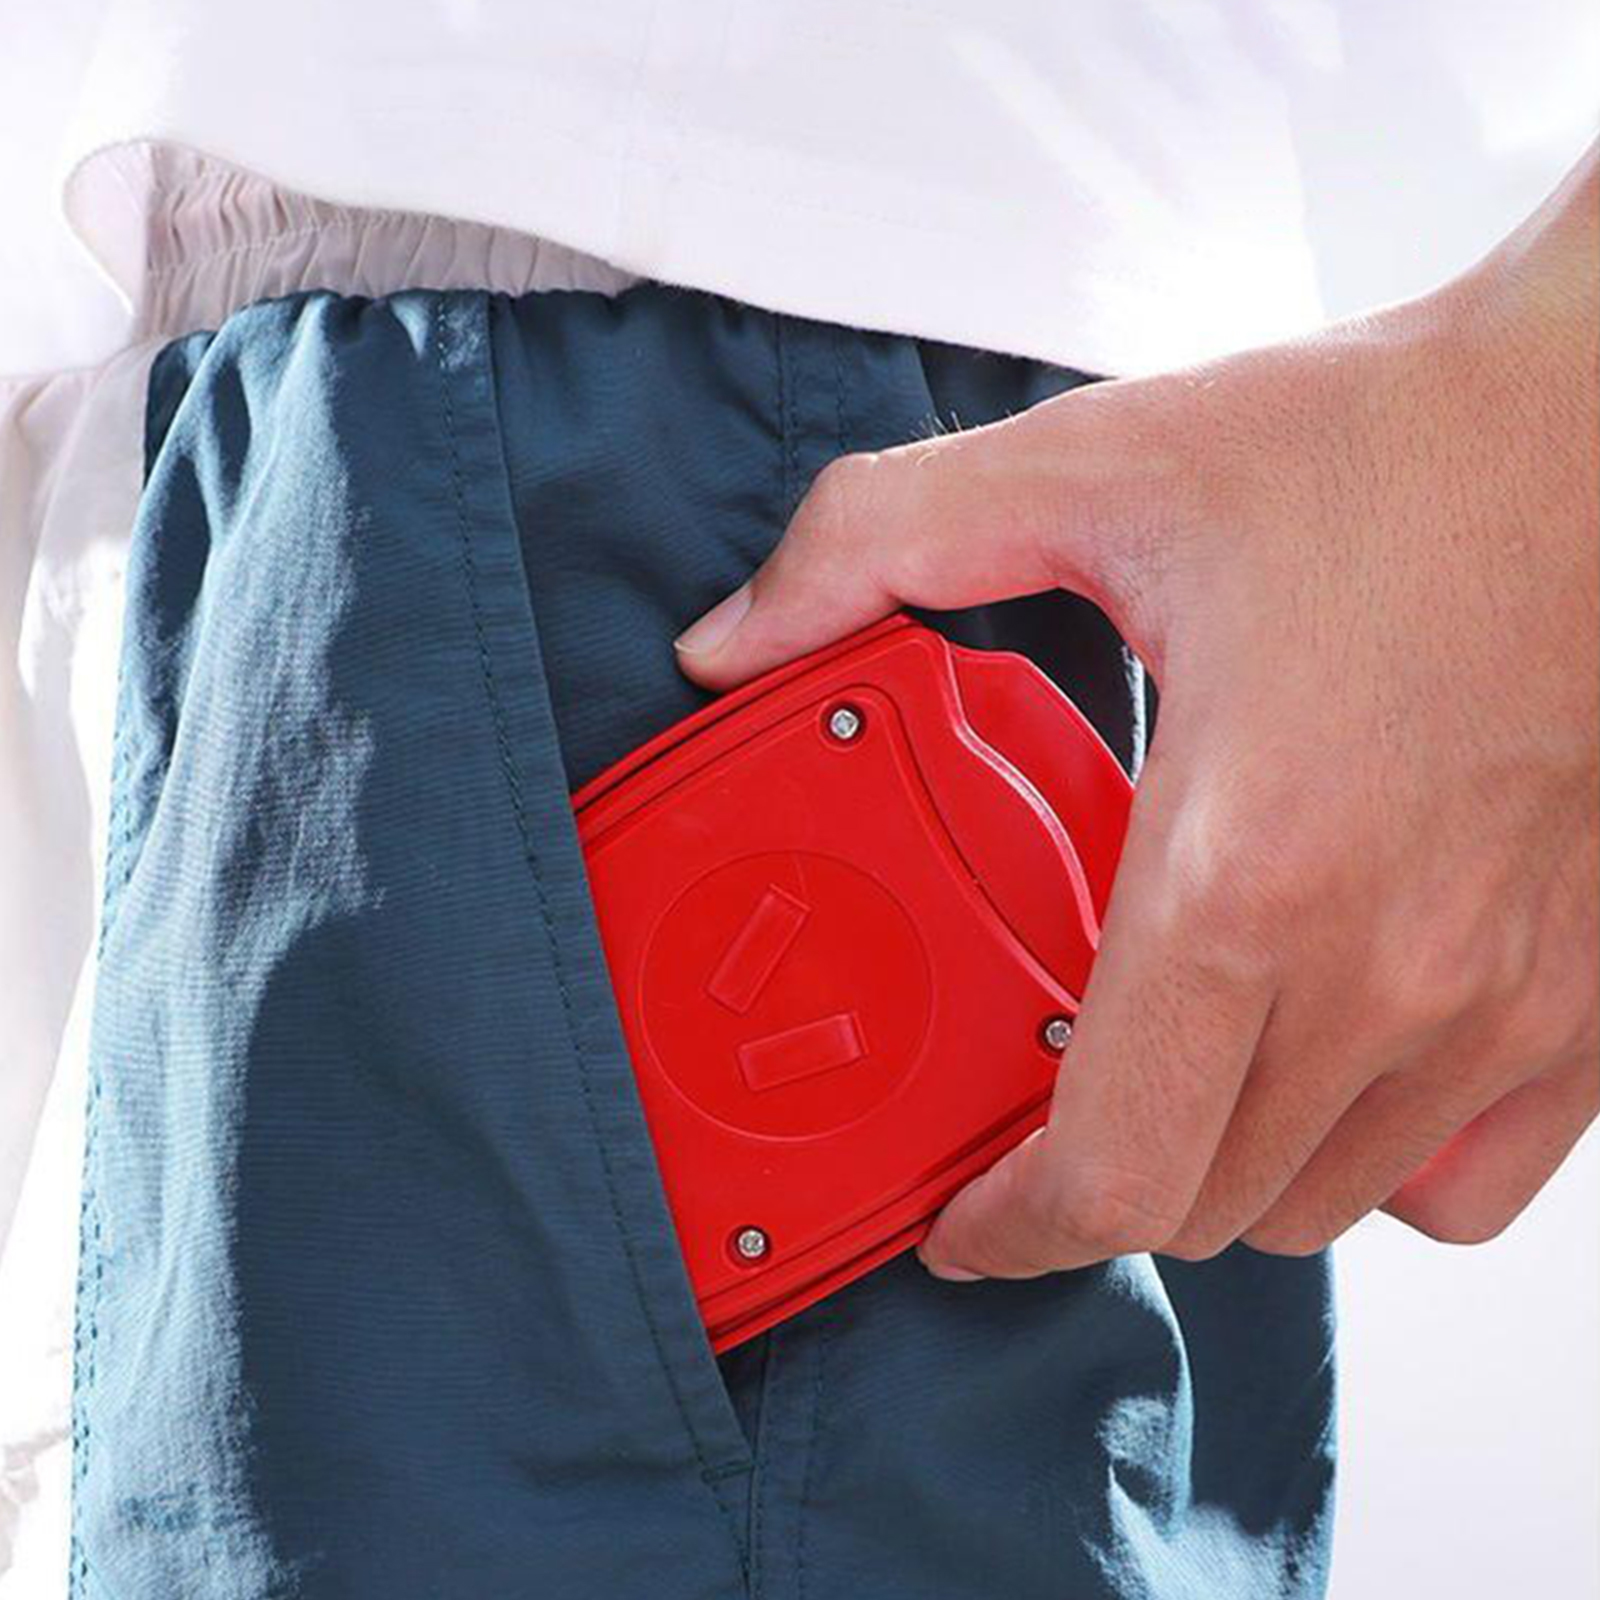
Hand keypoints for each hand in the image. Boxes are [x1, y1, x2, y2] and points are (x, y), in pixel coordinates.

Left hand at [673, 148, 1599, 1275]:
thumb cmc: (1379, 446)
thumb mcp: (1088, 464)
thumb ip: (874, 543)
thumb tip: (731, 640)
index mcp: (1245, 863)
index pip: (1108, 1171)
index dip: (1004, 1232)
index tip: (957, 1224)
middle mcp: (1391, 965)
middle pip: (1197, 1205)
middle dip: (1083, 1184)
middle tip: (1031, 1107)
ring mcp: (1508, 998)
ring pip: (1317, 1206)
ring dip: (1209, 1167)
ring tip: (1160, 1064)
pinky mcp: (1591, 992)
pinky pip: (1464, 1184)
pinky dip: (1368, 1164)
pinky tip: (1319, 1065)